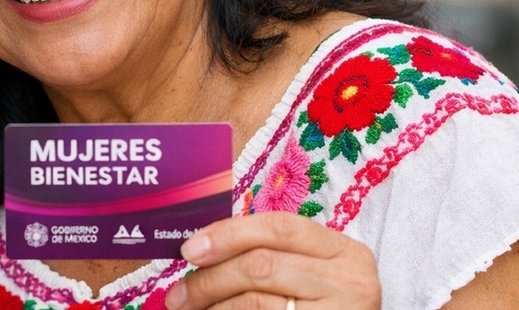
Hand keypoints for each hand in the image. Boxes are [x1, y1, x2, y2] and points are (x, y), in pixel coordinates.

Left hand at [164, 212, 379, 309]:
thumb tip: (202, 251)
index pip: (278, 227)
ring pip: (256, 302)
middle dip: (211, 278)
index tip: (189, 250)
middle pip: (262, 265)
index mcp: (344, 251)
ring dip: (215, 306)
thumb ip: (272, 255)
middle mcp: (349, 281)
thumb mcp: (313, 274)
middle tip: (179, 295)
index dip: (228, 234)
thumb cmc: (325, 306)